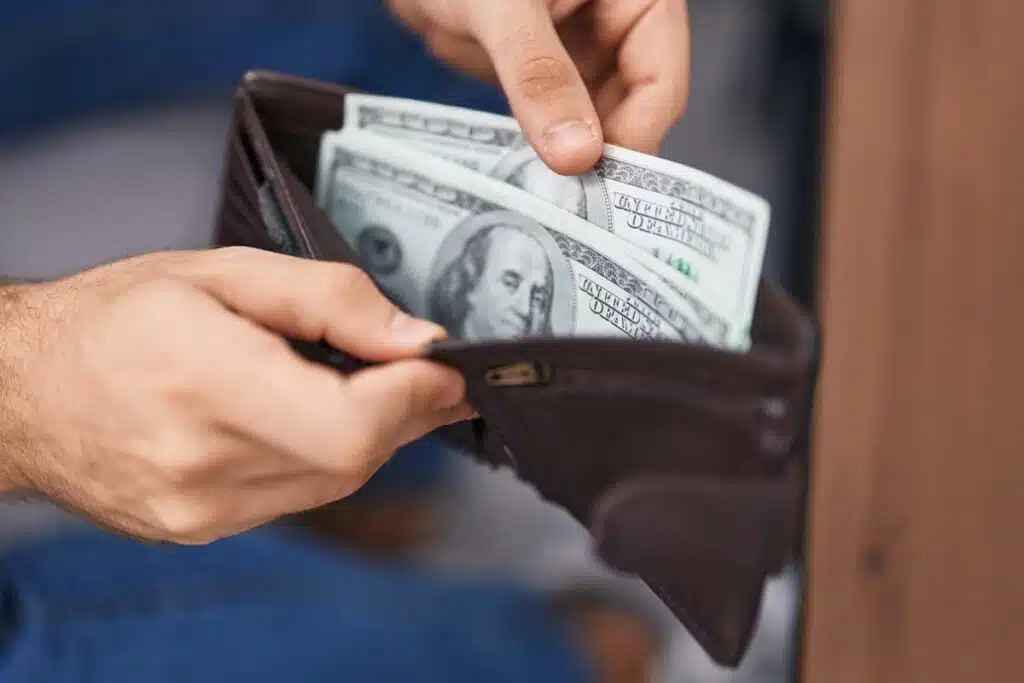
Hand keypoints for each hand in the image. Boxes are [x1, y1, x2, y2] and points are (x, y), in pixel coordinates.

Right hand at [0, 247, 471, 543]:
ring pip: (337, 482)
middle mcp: (200, 461)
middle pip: (357, 457)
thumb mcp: (223, 273)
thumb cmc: (112, 319)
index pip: (350, 426)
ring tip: (374, 386)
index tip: (448, 368)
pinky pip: (299, 496)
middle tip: (427, 372)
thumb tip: (415, 338)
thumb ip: (330, 300)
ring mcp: (199, 509)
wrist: (21, 391)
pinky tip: (317, 418)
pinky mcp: (201, 527)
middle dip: (409, 411)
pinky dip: (327, 456)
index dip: (416, 398)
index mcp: (202, 379)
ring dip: (374, 434)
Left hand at [389, 0, 690, 173]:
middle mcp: (620, 26)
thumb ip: (539, 73)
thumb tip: (575, 153)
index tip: (600, 185)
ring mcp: (586, 54)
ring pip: (601, 126)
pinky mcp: (551, 77)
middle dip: (606, 157)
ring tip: (550, 202)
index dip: (635, 136)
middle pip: (637, 110)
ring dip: (576, 163)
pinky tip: (531, 182)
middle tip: (575, 209)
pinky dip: (549, 154)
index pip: (661, 79)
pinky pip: (563, 126)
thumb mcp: (500, 6)